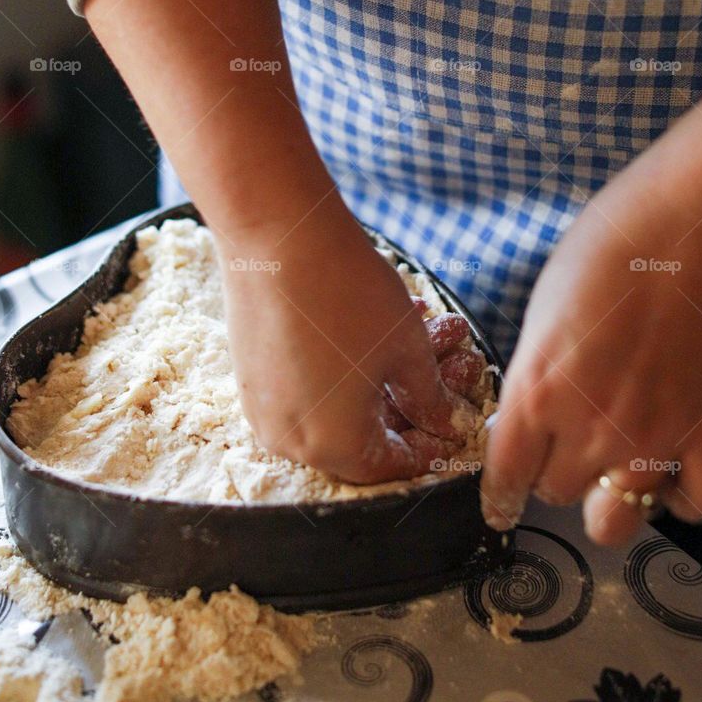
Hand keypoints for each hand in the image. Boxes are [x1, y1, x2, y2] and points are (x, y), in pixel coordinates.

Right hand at [216, 201, 470, 483]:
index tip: (450, 425)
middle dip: (407, 406)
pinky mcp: (250, 374)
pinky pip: (305, 389)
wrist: (276, 234)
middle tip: (443, 373)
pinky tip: (374, 332)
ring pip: (334, 411)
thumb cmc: (348, 295)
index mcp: (333, 446)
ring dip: (378, 382)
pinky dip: (342, 370)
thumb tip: (443, 423)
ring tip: (421, 336)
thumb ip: (428, 399)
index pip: (389, 467)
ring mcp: (263, 407)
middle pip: (360, 441)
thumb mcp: (407, 350)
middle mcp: (290, 439)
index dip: (427, 448)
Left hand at [480, 167, 701, 544]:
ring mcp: (649, 437)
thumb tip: (530, 425)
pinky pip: (698, 503)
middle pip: (556, 494)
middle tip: (569, 441)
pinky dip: (684, 501)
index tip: (502, 505)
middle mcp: (587, 428)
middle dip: (556, 474)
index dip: (501, 495)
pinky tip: (671, 476)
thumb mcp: (539, 320)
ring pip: (615, 520)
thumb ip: (533, 382)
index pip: (505, 478)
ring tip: (615, 467)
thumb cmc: (601, 259)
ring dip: (611, 500)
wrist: (679, 234)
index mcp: (535, 394)